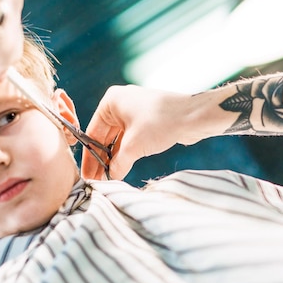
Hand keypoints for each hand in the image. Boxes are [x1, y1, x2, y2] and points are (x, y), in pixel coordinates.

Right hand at [81, 85, 196, 179]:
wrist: (195, 116)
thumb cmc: (162, 122)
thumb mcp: (134, 146)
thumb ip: (118, 163)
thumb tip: (110, 177)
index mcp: (111, 101)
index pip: (92, 132)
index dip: (90, 156)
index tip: (87, 175)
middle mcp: (120, 104)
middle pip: (104, 136)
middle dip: (101, 159)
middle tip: (97, 181)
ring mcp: (134, 112)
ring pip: (118, 139)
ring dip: (114, 158)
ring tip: (108, 178)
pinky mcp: (147, 121)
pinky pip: (130, 139)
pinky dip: (126, 153)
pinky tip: (122, 169)